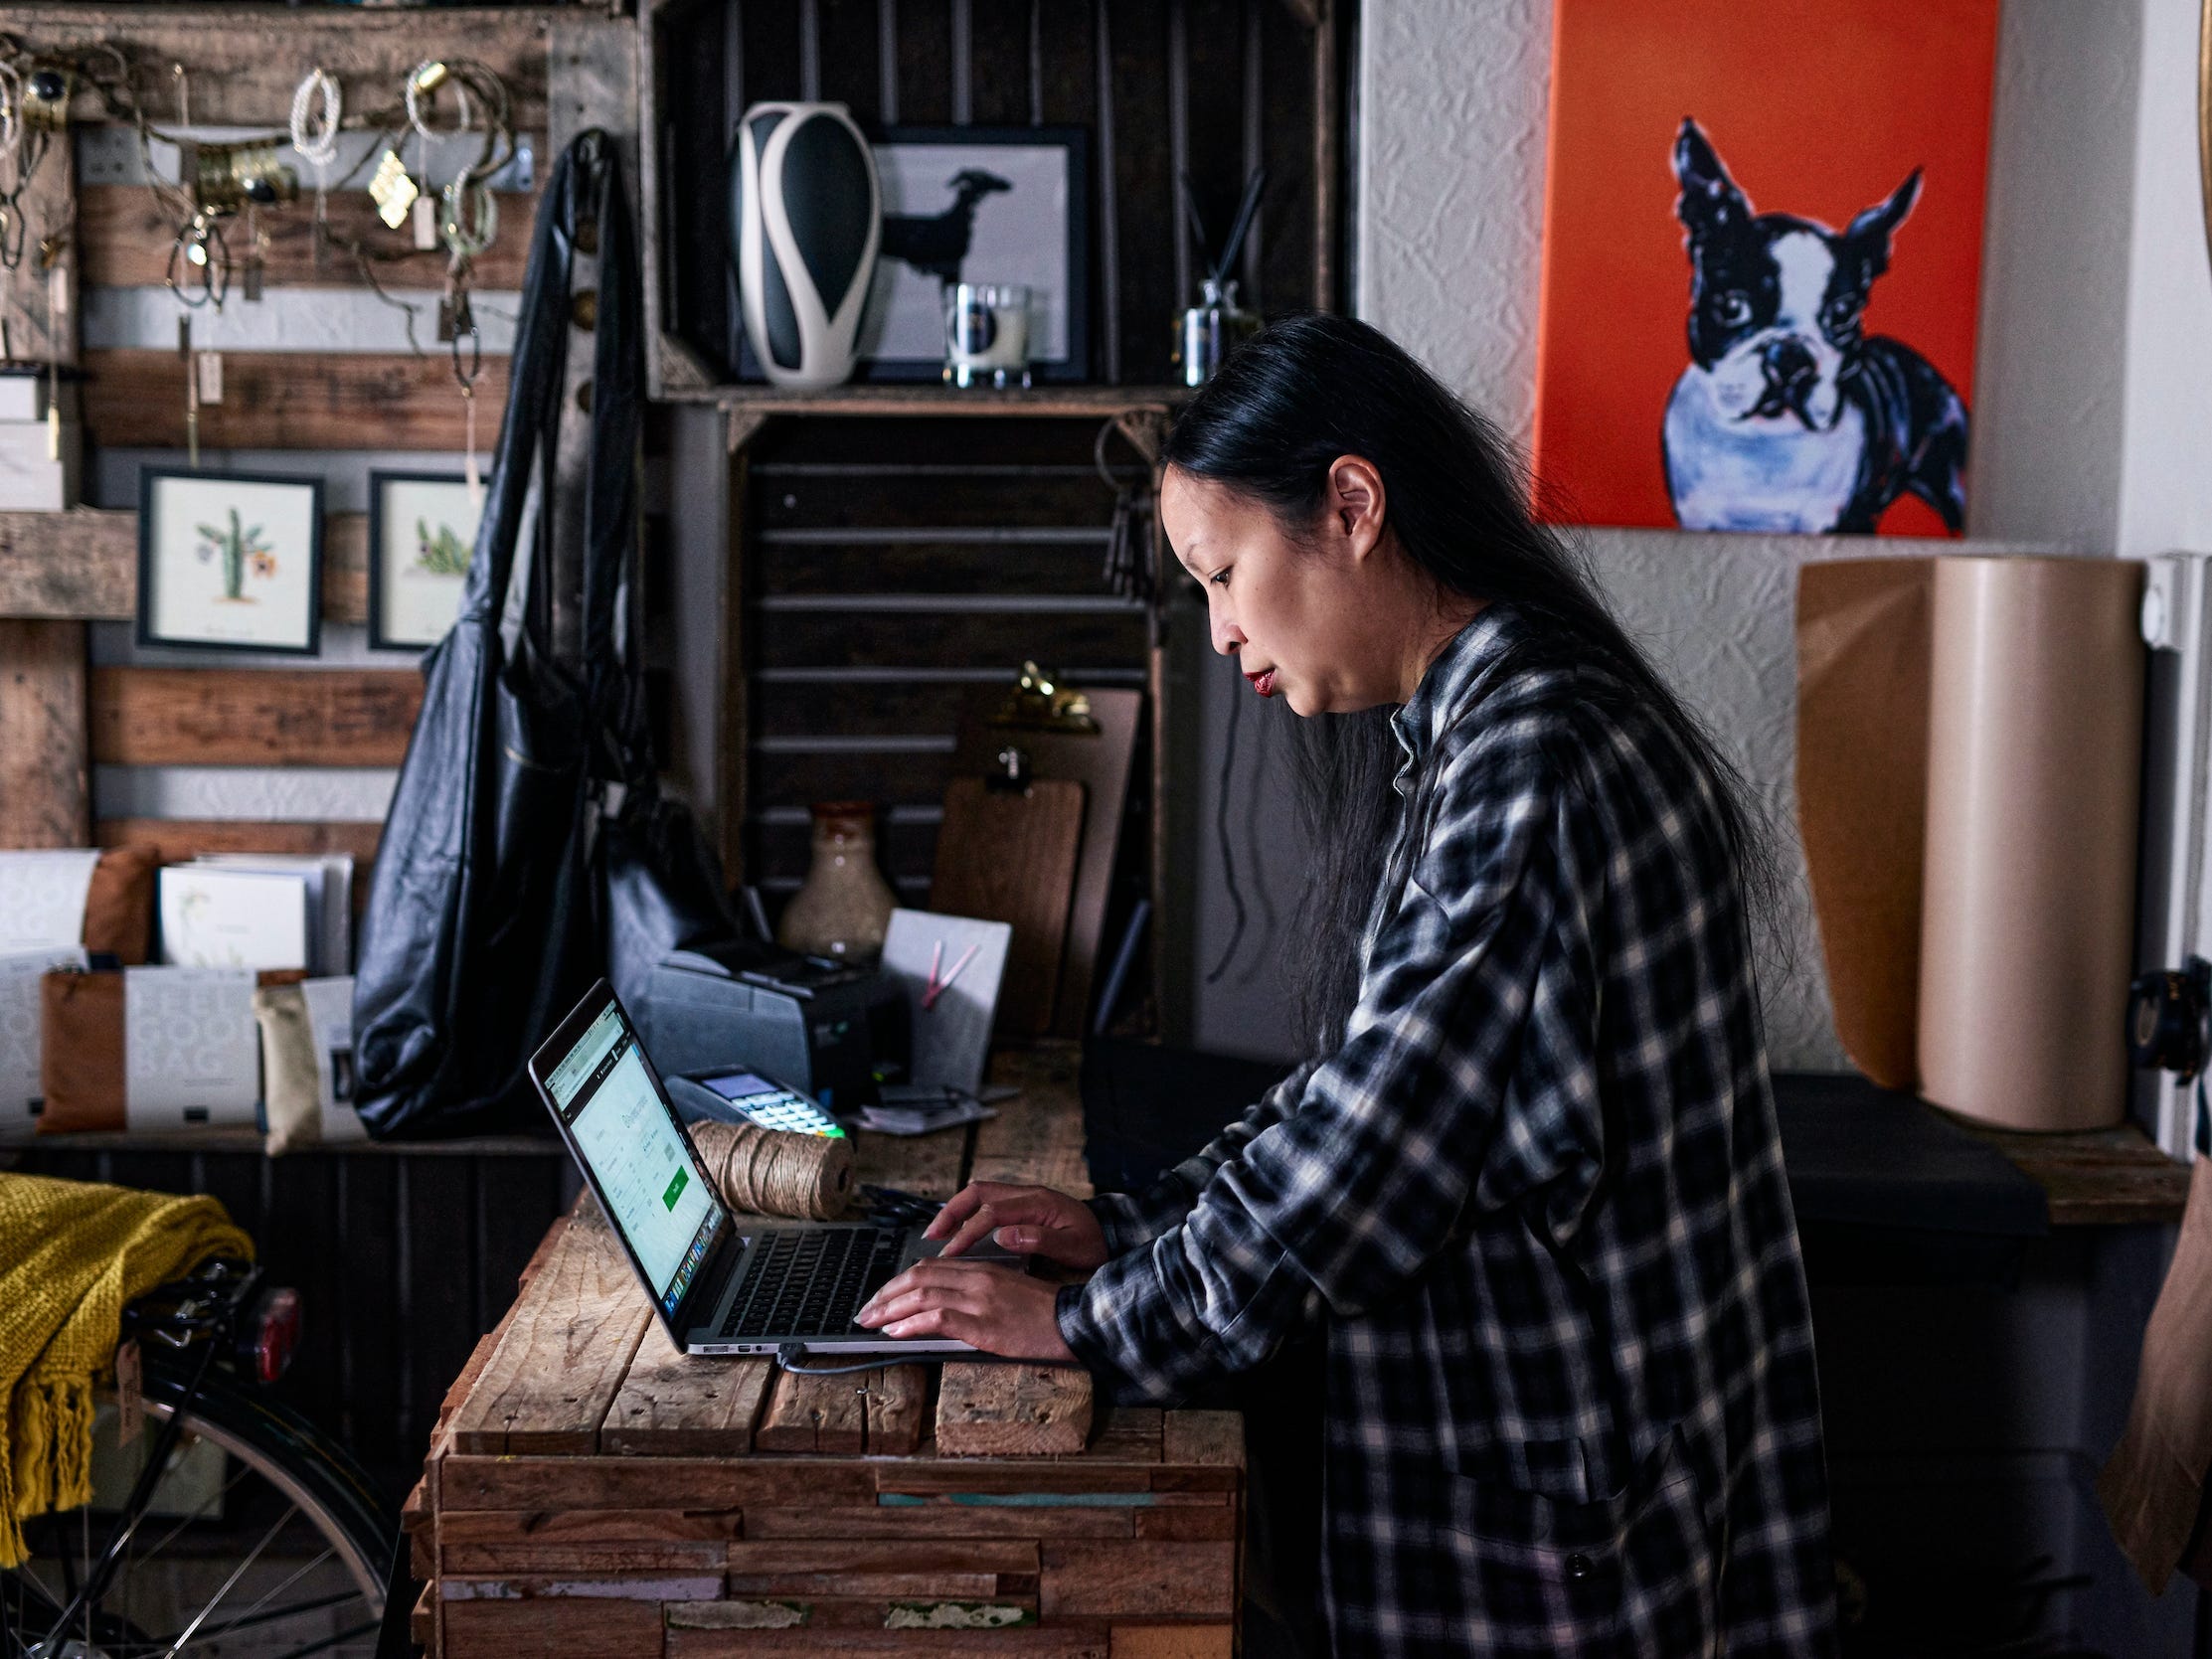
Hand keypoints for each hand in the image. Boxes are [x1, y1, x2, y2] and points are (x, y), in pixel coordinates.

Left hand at [855, 1259, 1076, 1359]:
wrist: (1074, 1321)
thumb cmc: (1044, 1311)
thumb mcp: (1007, 1292)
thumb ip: (977, 1292)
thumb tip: (944, 1305)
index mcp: (983, 1269)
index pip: (929, 1267)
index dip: (898, 1281)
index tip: (882, 1296)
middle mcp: (977, 1279)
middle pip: (918, 1277)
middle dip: (885, 1294)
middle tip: (865, 1311)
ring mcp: (979, 1301)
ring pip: (922, 1295)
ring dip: (890, 1310)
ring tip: (871, 1322)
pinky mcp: (983, 1324)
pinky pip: (938, 1318)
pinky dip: (911, 1324)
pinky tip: (896, 1333)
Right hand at [925, 1181, 1107, 1267]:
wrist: (1113, 1232)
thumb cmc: (1094, 1242)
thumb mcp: (1073, 1247)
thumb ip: (1039, 1240)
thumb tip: (1003, 1236)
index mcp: (1038, 1202)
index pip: (991, 1213)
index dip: (967, 1232)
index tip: (951, 1252)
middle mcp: (1027, 1194)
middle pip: (978, 1193)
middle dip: (951, 1213)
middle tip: (932, 1237)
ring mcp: (1024, 1197)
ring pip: (979, 1195)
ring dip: (956, 1211)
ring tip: (937, 1234)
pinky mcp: (1022, 1205)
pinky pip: (987, 1202)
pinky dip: (968, 1213)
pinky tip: (958, 1230)